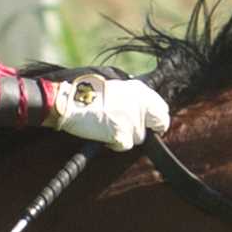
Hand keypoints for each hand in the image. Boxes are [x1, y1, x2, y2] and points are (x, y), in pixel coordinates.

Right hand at [53, 74, 171, 150]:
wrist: (69, 102)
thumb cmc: (87, 93)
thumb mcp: (116, 85)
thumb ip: (133, 96)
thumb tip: (143, 109)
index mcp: (140, 90)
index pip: (163, 108)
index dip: (157, 119)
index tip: (152, 125)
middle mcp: (140, 103)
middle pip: (159, 124)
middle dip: (149, 130)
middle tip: (134, 132)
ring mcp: (132, 119)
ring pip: (140, 138)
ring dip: (127, 137)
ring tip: (108, 128)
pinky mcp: (122, 133)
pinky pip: (125, 145)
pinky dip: (115, 144)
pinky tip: (103, 134)